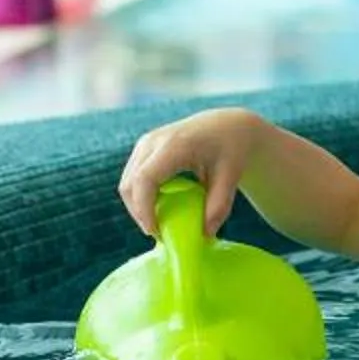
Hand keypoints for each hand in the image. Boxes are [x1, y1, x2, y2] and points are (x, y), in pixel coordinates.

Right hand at [119, 109, 263, 236]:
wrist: (227, 125)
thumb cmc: (231, 149)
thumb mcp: (231, 177)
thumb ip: (219, 206)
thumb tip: (204, 234)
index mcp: (175, 145)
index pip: (145, 179)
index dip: (144, 208)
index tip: (156, 232)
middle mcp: (154, 141)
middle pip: (130, 184)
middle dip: (139, 213)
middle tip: (160, 234)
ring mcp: (146, 143)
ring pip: (127, 182)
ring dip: (138, 206)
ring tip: (159, 223)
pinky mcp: (144, 148)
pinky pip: (133, 177)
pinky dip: (140, 197)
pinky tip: (159, 208)